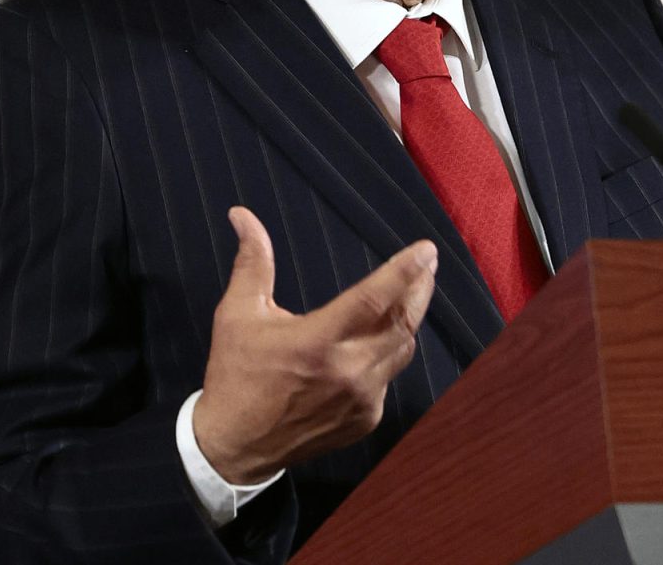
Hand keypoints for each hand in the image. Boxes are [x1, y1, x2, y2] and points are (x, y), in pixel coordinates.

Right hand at [192, 207, 436, 484]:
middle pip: (402, 322)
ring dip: (407, 321)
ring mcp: (361, 399)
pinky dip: (387, 356)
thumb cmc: (235, 374)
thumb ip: (253, 262)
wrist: (234, 447)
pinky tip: (377, 343)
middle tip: (428, 265)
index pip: (373, 298)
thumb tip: (242, 215)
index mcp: (317, 341)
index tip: (426, 250)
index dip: (403, 271)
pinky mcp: (366, 419)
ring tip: (410, 296)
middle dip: (420, 289)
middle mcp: (347, 371)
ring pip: (401, 350)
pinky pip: (389, 378)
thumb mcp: (238, 314)